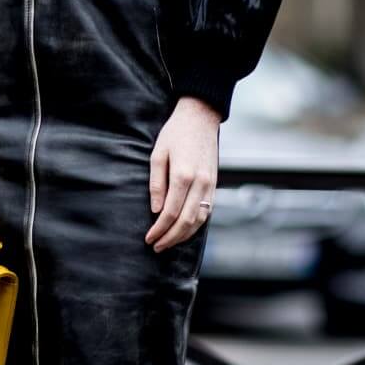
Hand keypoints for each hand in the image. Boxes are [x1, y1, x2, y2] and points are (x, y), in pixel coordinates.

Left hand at [146, 96, 220, 250]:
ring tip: (168, 243)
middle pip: (186, 221)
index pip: (171, 212)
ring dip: (184, 235)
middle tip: (156, 247)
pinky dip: (196, 225)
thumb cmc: (175, 133)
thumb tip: (156, 210)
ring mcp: (210, 184)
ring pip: (199, 220)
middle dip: (171, 238)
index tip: (149, 238)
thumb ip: (157, 183)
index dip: (159, 229)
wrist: (200, 117)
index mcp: (183, 175)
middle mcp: (200, 182)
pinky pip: (207, 211)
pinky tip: (185, 231)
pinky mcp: (214, 184)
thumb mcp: (158, 154)